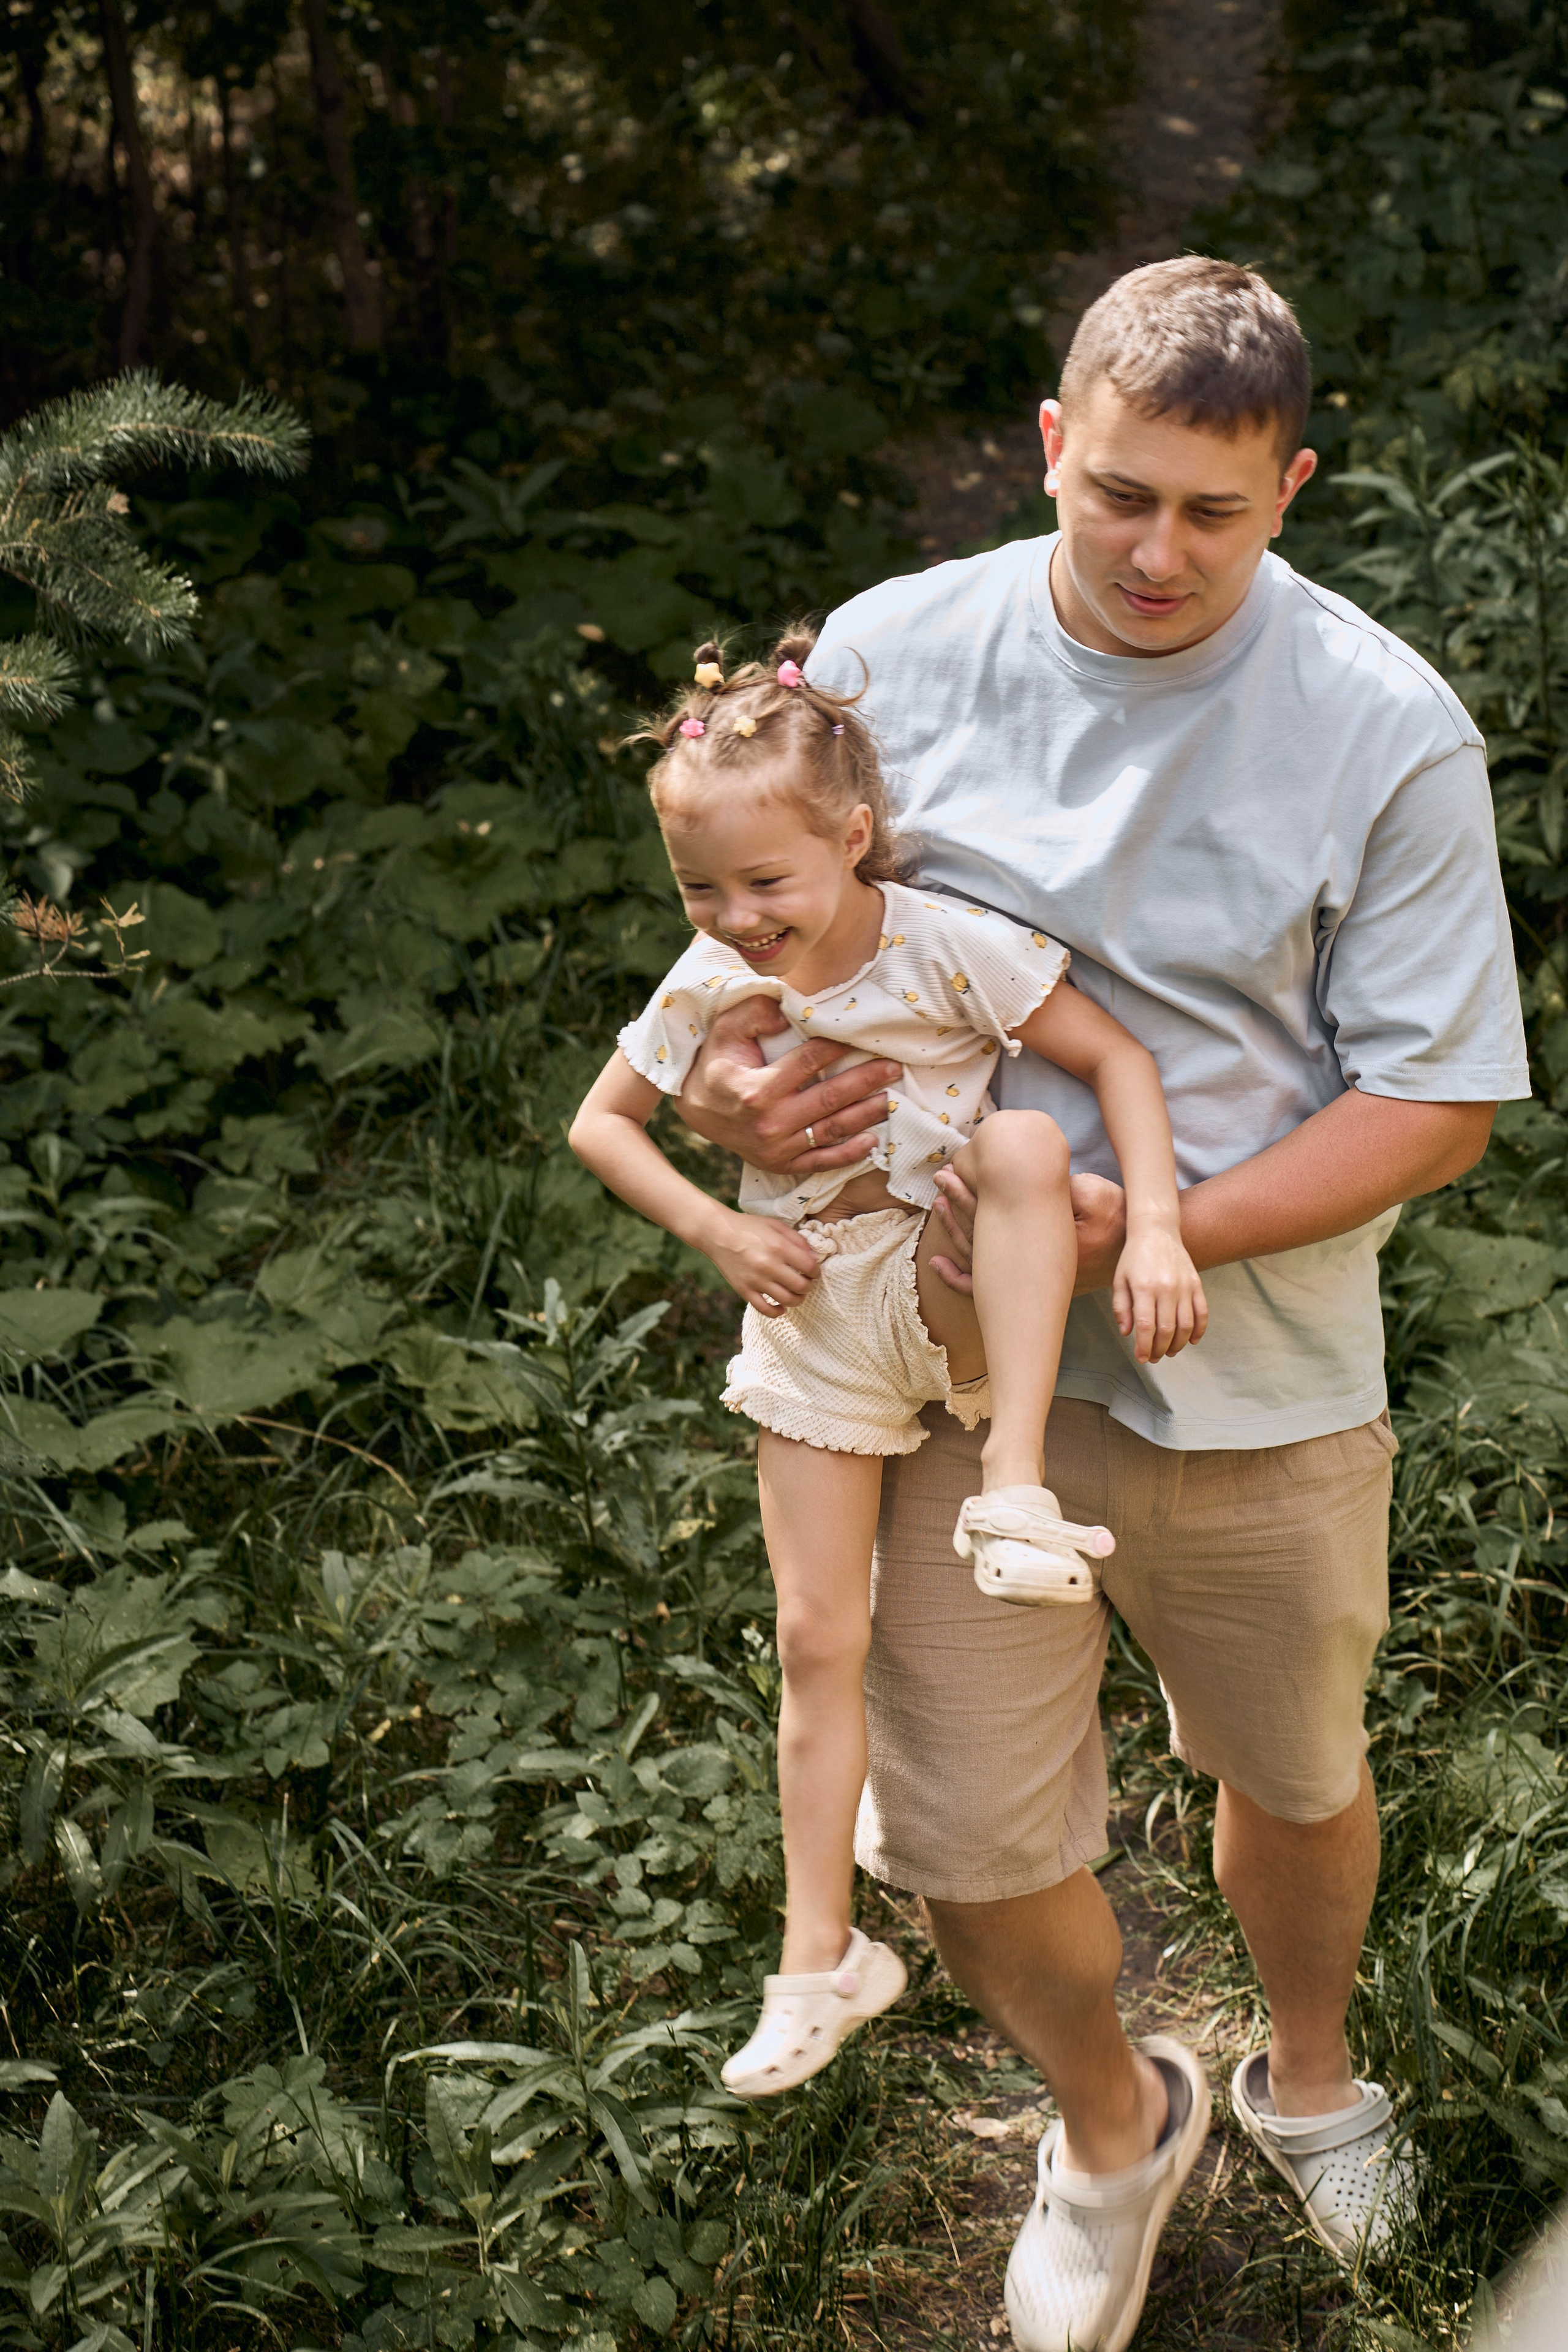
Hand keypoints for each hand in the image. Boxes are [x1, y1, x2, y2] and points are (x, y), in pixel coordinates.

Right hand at [677, 996, 898, 1175]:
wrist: (697, 1110)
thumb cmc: (717, 1063)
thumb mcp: (725, 1029)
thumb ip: (754, 1013)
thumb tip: (786, 1011)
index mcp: (757, 1088)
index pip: (808, 1062)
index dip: (837, 1047)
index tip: (860, 1036)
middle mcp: (769, 1122)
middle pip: (829, 1098)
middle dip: (866, 1080)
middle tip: (894, 1067)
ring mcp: (777, 1147)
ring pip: (832, 1130)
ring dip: (866, 1115)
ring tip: (891, 1099)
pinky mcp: (781, 1164)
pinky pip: (821, 1162)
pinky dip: (849, 1155)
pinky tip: (873, 1141)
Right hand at [706, 1213, 821, 1316]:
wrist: (718, 1234)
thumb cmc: (749, 1227)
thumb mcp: (776, 1225)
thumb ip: (797, 1240)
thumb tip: (814, 1258)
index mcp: (779, 1247)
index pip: (810, 1268)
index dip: (816, 1272)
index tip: (813, 1272)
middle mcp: (769, 1266)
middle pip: (801, 1287)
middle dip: (809, 1286)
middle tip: (806, 1283)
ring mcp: (756, 1280)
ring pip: (786, 1300)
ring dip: (797, 1300)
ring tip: (796, 1294)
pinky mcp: (744, 1290)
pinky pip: (765, 1309)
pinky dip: (777, 1312)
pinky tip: (781, 1307)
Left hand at [929, 1166, 1128, 1296]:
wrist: (1129, 1249)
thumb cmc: (1113, 1217)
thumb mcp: (1094, 1196)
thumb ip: (1059, 1188)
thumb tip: (1019, 1179)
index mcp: (1042, 1243)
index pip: (994, 1217)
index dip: (969, 1194)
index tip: (952, 1172)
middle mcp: (1027, 1267)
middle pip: (979, 1238)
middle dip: (955, 1207)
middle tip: (939, 1180)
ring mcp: (1025, 1278)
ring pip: (977, 1260)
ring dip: (953, 1232)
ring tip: (938, 1204)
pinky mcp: (1026, 1281)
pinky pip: (983, 1287)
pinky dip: (957, 1278)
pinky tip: (937, 1264)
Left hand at [1113, 1224, 1208, 1362]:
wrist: (1156, 1230)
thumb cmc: (1134, 1256)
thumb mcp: (1119, 1280)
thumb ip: (1121, 1308)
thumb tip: (1127, 1333)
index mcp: (1144, 1288)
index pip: (1146, 1326)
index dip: (1144, 1347)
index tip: (1141, 1358)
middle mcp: (1166, 1288)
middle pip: (1167, 1329)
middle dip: (1160, 1349)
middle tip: (1153, 1357)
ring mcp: (1184, 1286)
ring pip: (1186, 1325)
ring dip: (1178, 1344)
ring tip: (1169, 1351)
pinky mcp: (1196, 1283)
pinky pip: (1202, 1312)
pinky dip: (1199, 1330)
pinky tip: (1191, 1340)